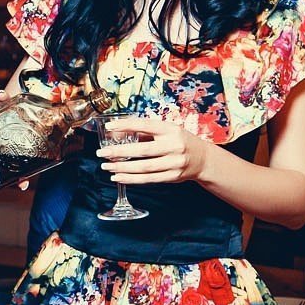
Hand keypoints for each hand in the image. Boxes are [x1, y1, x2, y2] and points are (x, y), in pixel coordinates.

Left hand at [96, 116, 210, 184]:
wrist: (202, 159)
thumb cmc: (179, 141)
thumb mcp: (166, 131)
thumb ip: (145, 132)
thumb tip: (117, 132)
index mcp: (171, 130)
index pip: (145, 125)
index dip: (126, 125)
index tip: (109, 126)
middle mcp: (174, 146)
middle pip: (142, 150)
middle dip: (119, 151)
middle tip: (102, 152)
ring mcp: (174, 163)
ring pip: (144, 167)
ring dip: (122, 167)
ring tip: (106, 166)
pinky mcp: (172, 177)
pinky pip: (148, 179)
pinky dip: (131, 179)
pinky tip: (118, 177)